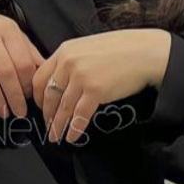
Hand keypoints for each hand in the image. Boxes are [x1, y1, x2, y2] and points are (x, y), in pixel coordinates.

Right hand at [0, 7, 44, 117]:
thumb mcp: (11, 34)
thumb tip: (45, 75)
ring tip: (3, 112)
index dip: (28, 83)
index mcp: (8, 29)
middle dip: (15, 96)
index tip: (31, 98)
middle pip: (6, 71)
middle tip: (19, 111)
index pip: (22, 61)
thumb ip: (28, 52)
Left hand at [32, 29, 171, 142]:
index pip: (40, 77)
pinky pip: (79, 115)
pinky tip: (71, 137)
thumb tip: (61, 81)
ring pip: (62, 107)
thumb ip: (71, 61)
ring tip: (56, 136)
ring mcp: (81, 77)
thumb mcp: (88, 47)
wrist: (146, 52)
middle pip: (48, 95)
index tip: (40, 107)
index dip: (37, 97)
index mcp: (65, 51)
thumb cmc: (122, 49)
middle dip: (47, 114)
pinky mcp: (95, 91)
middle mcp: (69, 63)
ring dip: (58, 125)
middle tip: (48, 126)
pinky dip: (74, 129)